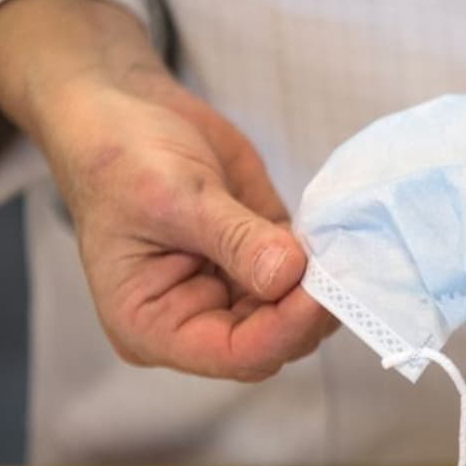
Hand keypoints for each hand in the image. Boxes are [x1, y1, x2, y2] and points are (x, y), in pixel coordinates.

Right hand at [0, 0, 335, 379]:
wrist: (123, 110)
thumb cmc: (119, 158)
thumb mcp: (175, 196)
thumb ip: (235, 238)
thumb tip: (289, 274)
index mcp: (152, 325)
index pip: (235, 354)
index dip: (285, 328)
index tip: (322, 289)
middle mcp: (194, 318)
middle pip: (273, 340)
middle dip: (309, 307)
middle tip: (345, 263)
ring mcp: (229, 290)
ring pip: (294, 313)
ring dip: (322, 285)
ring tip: (344, 245)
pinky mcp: (258, 258)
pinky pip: (301, 275)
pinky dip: (322, 259)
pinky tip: (336, 233)